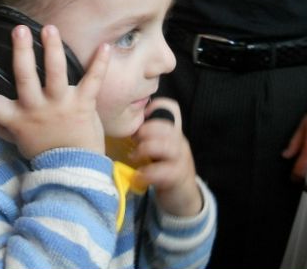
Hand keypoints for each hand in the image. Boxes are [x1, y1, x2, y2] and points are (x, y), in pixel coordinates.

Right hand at [0, 24, 109, 159]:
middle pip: (25, 77)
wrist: (73, 169)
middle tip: (19, 30)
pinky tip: (104, 47)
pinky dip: (99, 64)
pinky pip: (92, 81)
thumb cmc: (45, 150)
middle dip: (22, 52)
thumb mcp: (18, 138)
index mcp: (16, 118)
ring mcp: (60, 105)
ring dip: (53, 49)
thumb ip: (5, 122)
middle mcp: (36, 109)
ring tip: (50, 29)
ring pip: (55, 73)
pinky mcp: (83, 105)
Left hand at [129, 98, 202, 215]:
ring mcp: (181, 160)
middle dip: (146, 131)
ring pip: (168, 146)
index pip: (172, 109)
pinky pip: (165, 171)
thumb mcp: (157, 150)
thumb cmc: (164, 170)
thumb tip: (125, 125)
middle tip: (132, 140)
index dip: (156, 107)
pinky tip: (138, 176)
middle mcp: (179, 143)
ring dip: (146, 149)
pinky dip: (148, 173)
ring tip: (133, 156)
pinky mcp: (178, 177)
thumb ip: (147, 137)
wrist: (182, 198)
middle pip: (167, 128)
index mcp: (172, 133)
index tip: (141, 116)